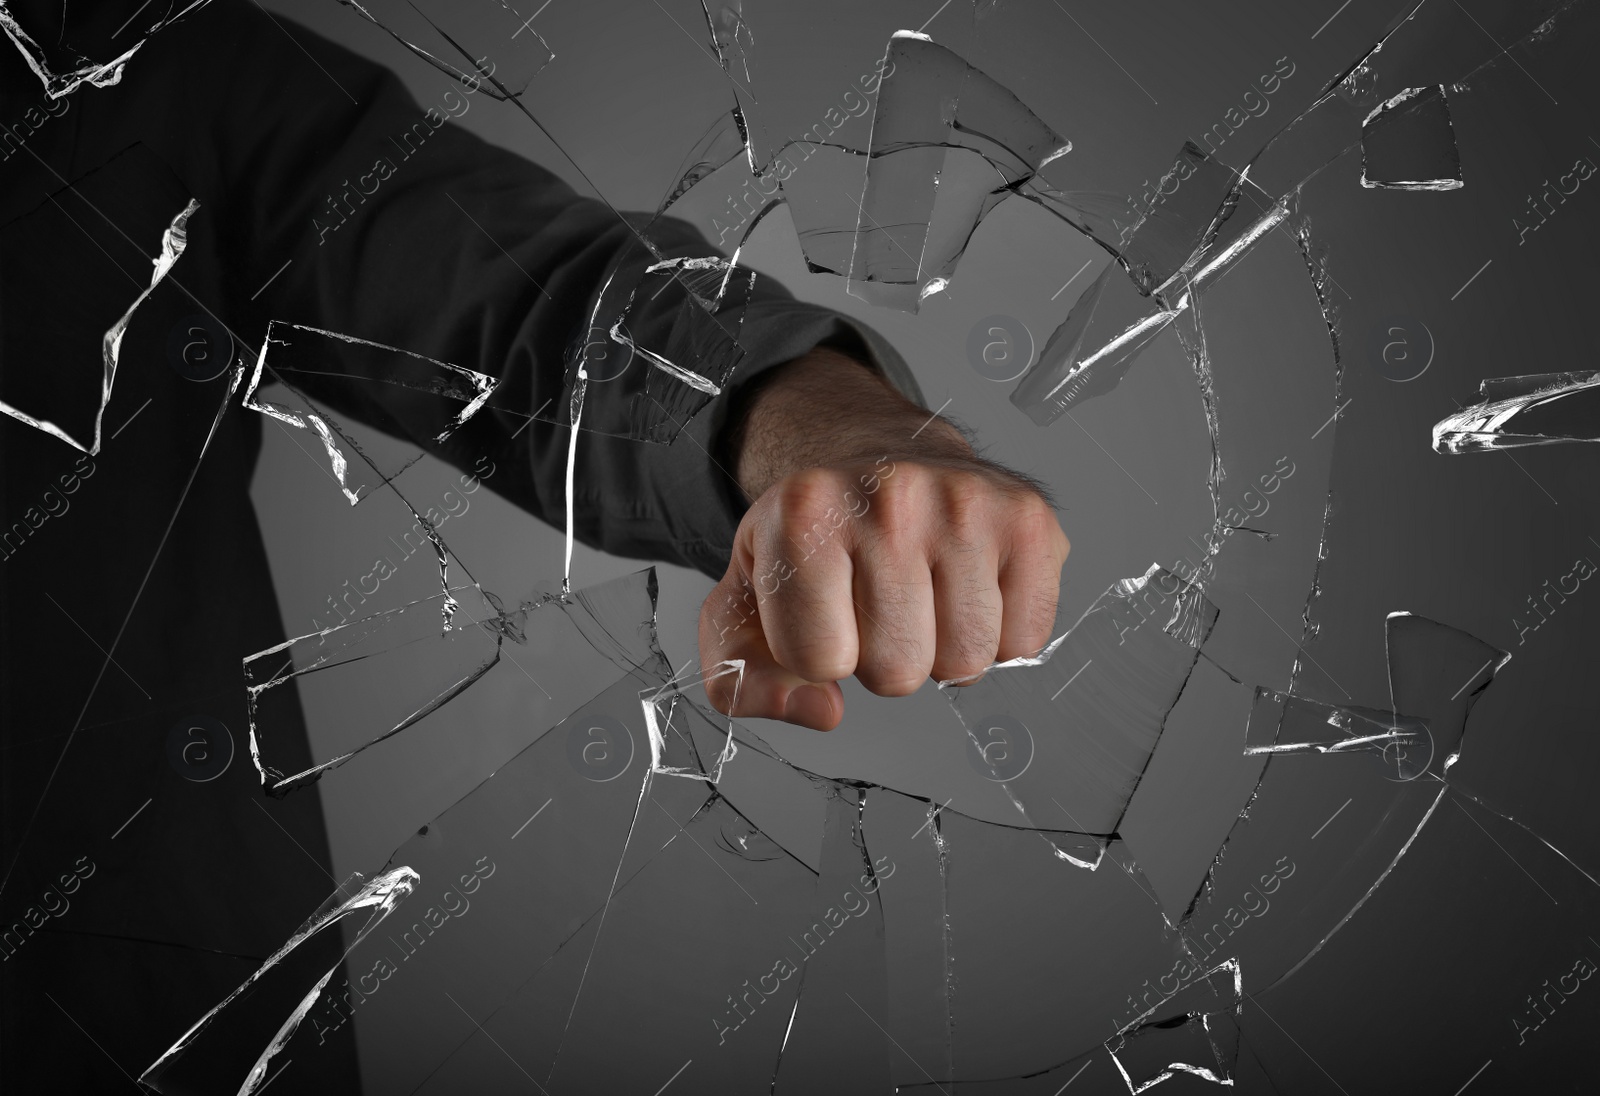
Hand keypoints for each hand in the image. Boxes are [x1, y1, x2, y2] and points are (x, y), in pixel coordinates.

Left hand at [699, 349, 1069, 729]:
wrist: (875, 460)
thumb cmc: (812, 540)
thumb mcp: (744, 603)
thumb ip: (742, 680)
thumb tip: (822, 712)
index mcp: (803, 510)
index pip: (819, 660)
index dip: (818, 652)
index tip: (821, 606)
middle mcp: (889, 495)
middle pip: (898, 670)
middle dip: (883, 657)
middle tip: (876, 600)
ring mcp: (966, 501)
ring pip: (965, 662)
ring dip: (941, 649)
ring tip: (921, 592)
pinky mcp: (1027, 517)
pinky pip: (1025, 641)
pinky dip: (999, 634)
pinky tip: (968, 586)